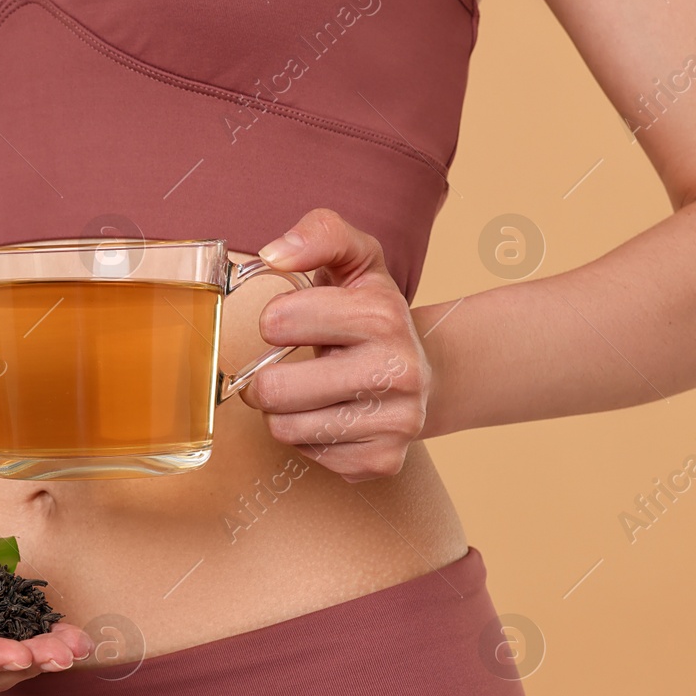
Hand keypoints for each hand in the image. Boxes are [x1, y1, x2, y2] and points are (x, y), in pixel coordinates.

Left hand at [240, 208, 431, 481]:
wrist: (429, 371)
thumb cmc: (373, 313)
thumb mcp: (355, 260)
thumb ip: (319, 234)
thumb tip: (274, 253)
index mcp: (381, 315)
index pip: (279, 322)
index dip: (275, 322)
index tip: (292, 324)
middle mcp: (398, 370)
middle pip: (274, 390)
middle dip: (266, 380)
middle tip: (283, 370)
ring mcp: (396, 421)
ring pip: (285, 429)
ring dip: (284, 412)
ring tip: (309, 394)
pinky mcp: (384, 461)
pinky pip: (309, 456)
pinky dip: (310, 439)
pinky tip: (333, 417)